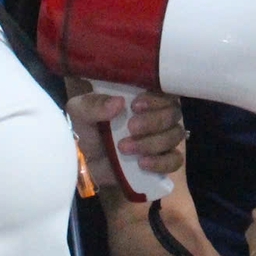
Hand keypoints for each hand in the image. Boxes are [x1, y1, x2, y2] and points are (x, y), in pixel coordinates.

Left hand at [68, 83, 186, 175]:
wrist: (82, 162)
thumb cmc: (84, 130)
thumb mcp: (80, 112)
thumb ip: (95, 105)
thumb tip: (118, 103)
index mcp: (141, 99)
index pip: (164, 92)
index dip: (156, 99)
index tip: (135, 106)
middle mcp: (156, 117)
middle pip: (173, 114)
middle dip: (154, 121)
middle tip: (131, 128)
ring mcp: (161, 140)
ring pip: (175, 136)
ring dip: (152, 142)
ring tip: (124, 148)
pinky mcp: (160, 162)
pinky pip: (175, 161)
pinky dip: (161, 162)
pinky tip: (142, 163)